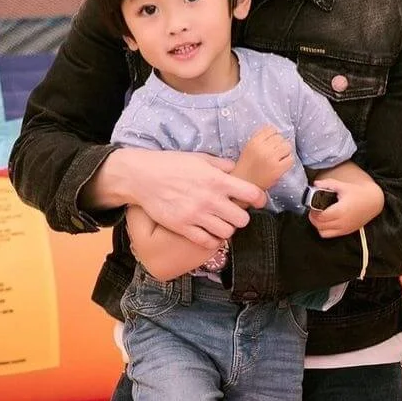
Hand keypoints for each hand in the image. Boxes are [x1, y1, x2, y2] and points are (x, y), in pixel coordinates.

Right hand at [111, 148, 265, 249]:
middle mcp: (210, 199)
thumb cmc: (171, 165)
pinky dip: (212, 240)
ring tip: (222, 223)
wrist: (142, 177)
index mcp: (217, 180)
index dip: (259, 198)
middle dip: (242, 217)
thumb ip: (221, 165)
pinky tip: (209, 232)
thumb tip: (236, 170)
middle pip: (242, 219)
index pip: (251, 194)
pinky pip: (208, 242)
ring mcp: (196, 215)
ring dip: (227, 229)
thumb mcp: (200, 158)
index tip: (258, 200)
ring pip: (227, 233)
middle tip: (235, 213)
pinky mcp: (183, 227)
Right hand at [235, 125, 293, 190]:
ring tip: (279, 158)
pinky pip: (291, 159)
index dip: (273, 135)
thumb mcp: (248, 148)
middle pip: (280, 137)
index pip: (270, 129)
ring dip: (285, 151)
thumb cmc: (246, 167)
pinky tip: (282, 164)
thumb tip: (277, 132)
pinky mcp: (278, 169)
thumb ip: (260, 139)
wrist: (243, 184)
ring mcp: (271, 158)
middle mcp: (262, 148)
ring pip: (287, 146)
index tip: (271, 142)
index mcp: (253, 142)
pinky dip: (288, 161)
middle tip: (275, 152)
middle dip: (279, 144)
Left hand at [307, 173, 385, 239]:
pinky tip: (325, 222)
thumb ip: (328, 184)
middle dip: (313, 217)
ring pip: (322, 232)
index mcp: (340, 211)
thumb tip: (315, 184)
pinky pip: (329, 235)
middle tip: (314, 209)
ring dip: (318, 225)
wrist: (374, 202)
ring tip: (319, 216)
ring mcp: (344, 228)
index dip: (313, 211)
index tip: (312, 205)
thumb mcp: (343, 186)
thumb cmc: (359, 193)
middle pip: (319, 225)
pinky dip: (324, 230)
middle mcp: (342, 222)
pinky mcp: (346, 231)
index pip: (320, 216)